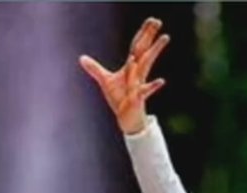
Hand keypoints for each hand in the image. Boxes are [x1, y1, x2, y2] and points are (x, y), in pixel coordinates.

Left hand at [79, 17, 170, 134]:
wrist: (128, 118)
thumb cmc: (121, 99)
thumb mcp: (105, 81)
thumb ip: (95, 68)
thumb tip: (82, 58)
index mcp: (132, 67)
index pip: (137, 46)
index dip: (144, 33)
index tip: (153, 19)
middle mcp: (138, 73)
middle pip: (144, 50)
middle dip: (150, 36)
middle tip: (158, 21)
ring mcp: (138, 84)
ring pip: (146, 66)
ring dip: (152, 53)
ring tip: (164, 38)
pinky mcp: (137, 98)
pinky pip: (145, 91)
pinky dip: (152, 86)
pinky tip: (161, 81)